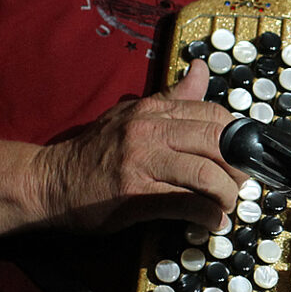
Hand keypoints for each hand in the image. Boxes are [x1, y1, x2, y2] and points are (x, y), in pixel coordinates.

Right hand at [26, 60, 242, 233]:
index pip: (215, 115)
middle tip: (240, 184)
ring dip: (227, 195)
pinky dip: (207, 216)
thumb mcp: (132, 115)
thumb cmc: (95, 151)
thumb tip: (200, 69)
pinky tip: (210, 222)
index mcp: (153, 110)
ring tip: (226, 206)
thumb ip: (171, 97)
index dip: (239, 138)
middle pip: (217, 142)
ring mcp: (141, 162)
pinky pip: (186, 204)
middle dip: (239, 167)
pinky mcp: (134, 195)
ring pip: (206, 175)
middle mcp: (149, 130)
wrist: (48, 182)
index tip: (242, 157)